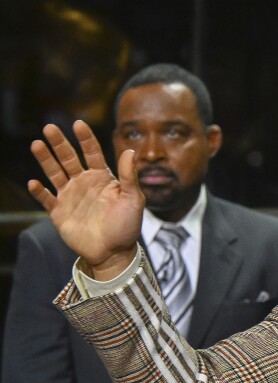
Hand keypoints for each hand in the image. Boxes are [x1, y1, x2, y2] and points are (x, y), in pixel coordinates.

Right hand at [28, 120, 142, 277]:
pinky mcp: (59, 212)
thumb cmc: (127, 227)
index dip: (86, 139)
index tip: (79, 124)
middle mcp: (84, 183)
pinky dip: (39, 192)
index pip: (92, 153)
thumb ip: (130, 176)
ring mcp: (70, 196)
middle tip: (49, 127)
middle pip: (68, 158)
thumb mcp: (133, 200)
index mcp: (102, 178)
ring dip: (45, 160)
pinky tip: (33, 183)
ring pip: (54, 173)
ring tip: (37, 144)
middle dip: (59, 143)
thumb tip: (130, 150)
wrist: (114, 254)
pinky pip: (46, 199)